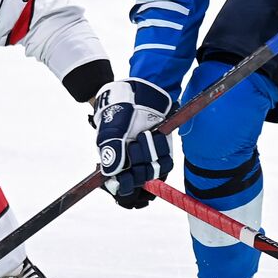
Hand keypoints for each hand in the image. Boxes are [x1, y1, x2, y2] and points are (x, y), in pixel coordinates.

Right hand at [91, 78, 173, 208]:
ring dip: (150, 154)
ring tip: (144, 135)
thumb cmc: (119, 111)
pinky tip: (154, 135)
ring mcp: (148, 156)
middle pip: (139, 179)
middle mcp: (131, 162)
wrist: (138, 92)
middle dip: (138, 164)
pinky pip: (167, 162)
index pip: (121, 185)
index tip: (127, 177)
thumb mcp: (110, 131)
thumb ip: (110, 153)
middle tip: (133, 145)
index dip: (125, 185)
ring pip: (153, 171)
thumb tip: (111, 176)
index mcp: (115, 161)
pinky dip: (162, 149)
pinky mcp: (162, 150)